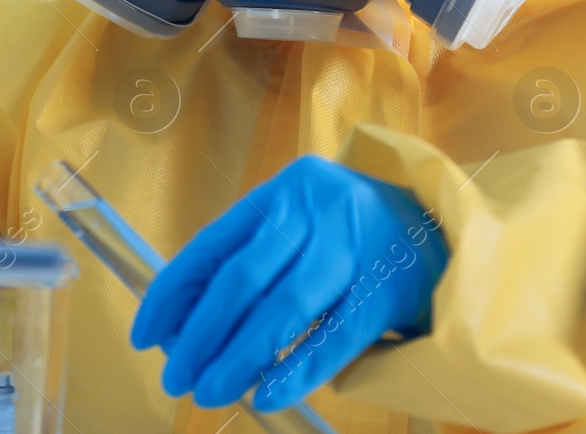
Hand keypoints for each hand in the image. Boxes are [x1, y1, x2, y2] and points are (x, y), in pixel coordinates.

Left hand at [131, 155, 446, 411]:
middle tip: (175, 377)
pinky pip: (334, 337)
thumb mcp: (296, 223)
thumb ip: (246, 260)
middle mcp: (315, 211)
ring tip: (209, 391)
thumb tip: (180, 324)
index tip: (145, 334)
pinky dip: (296, 370)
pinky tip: (265, 394)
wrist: (440, 225)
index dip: (173, 293)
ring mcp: (355, 247)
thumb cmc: (347, 231)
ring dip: (240, 357)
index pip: (212, 245)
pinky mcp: (389, 288)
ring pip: (284, 309)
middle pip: (243, 278)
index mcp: (280, 192)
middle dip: (200, 334)